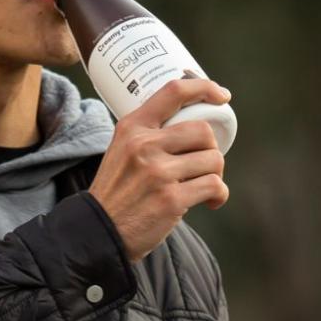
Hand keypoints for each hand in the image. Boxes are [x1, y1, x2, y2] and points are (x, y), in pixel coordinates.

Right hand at [88, 77, 230, 261]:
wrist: (98, 233)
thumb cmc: (117, 193)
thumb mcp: (121, 151)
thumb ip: (148, 135)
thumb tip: (193, 125)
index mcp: (132, 128)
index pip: (174, 91)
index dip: (204, 88)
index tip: (222, 97)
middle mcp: (144, 145)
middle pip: (203, 131)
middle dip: (212, 149)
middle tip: (204, 165)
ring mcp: (158, 172)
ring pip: (213, 160)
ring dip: (216, 175)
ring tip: (203, 187)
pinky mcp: (171, 200)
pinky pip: (214, 186)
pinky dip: (219, 195)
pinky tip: (211, 201)